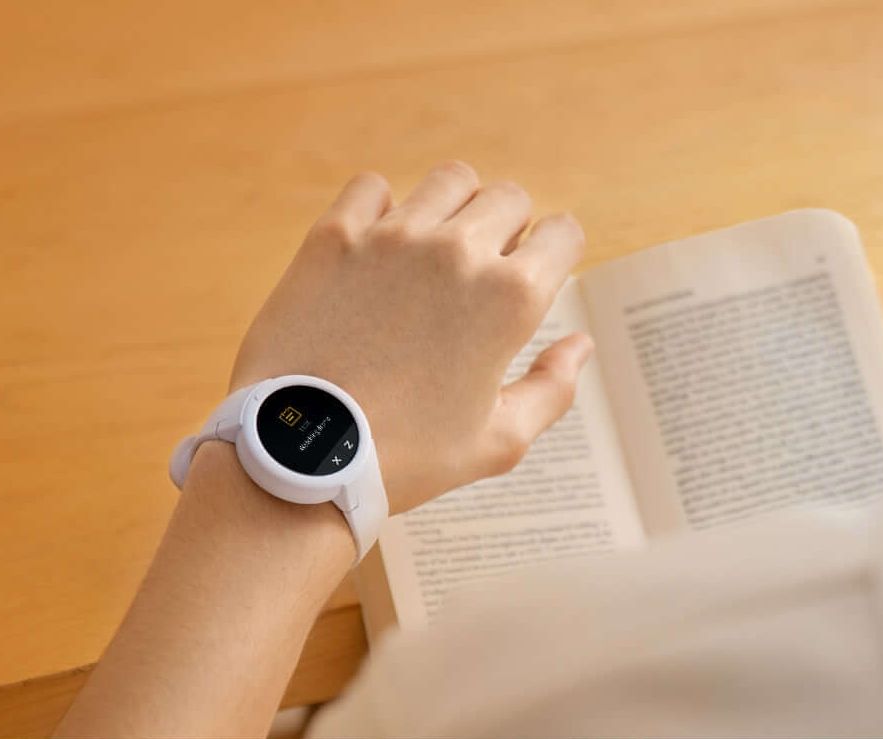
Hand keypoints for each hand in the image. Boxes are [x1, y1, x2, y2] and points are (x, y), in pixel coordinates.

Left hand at [230, 161, 593, 512]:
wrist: (301, 456)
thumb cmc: (405, 457)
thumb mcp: (498, 442)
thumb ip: (552, 388)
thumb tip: (581, 344)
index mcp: (511, 298)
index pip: (563, 233)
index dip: (554, 256)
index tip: (532, 277)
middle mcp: (458, 252)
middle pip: (509, 198)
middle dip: (507, 228)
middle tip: (479, 273)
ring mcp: (393, 237)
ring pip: (450, 181)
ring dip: (453, 208)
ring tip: (431, 252)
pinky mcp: (334, 237)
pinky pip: (371, 187)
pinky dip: (380, 207)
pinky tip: (375, 246)